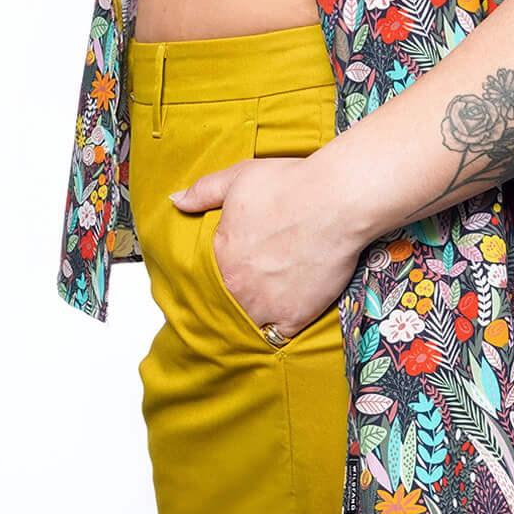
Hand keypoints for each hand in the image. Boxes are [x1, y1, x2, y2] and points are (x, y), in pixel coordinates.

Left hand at [168, 151, 363, 343]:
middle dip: (237, 296)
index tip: (234, 270)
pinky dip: (281, 327)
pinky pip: (280, 334)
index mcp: (220, 257)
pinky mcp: (296, 315)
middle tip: (253, 286)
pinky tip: (286, 312)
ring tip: (267, 301)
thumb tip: (176, 201)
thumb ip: (203, 192)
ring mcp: (266, 305)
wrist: (337, 201)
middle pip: (228, 302)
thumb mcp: (238, 178)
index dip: (221, 274)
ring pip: (250, 322)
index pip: (208, 277)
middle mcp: (238, 287)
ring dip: (255, 314)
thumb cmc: (292, 186)